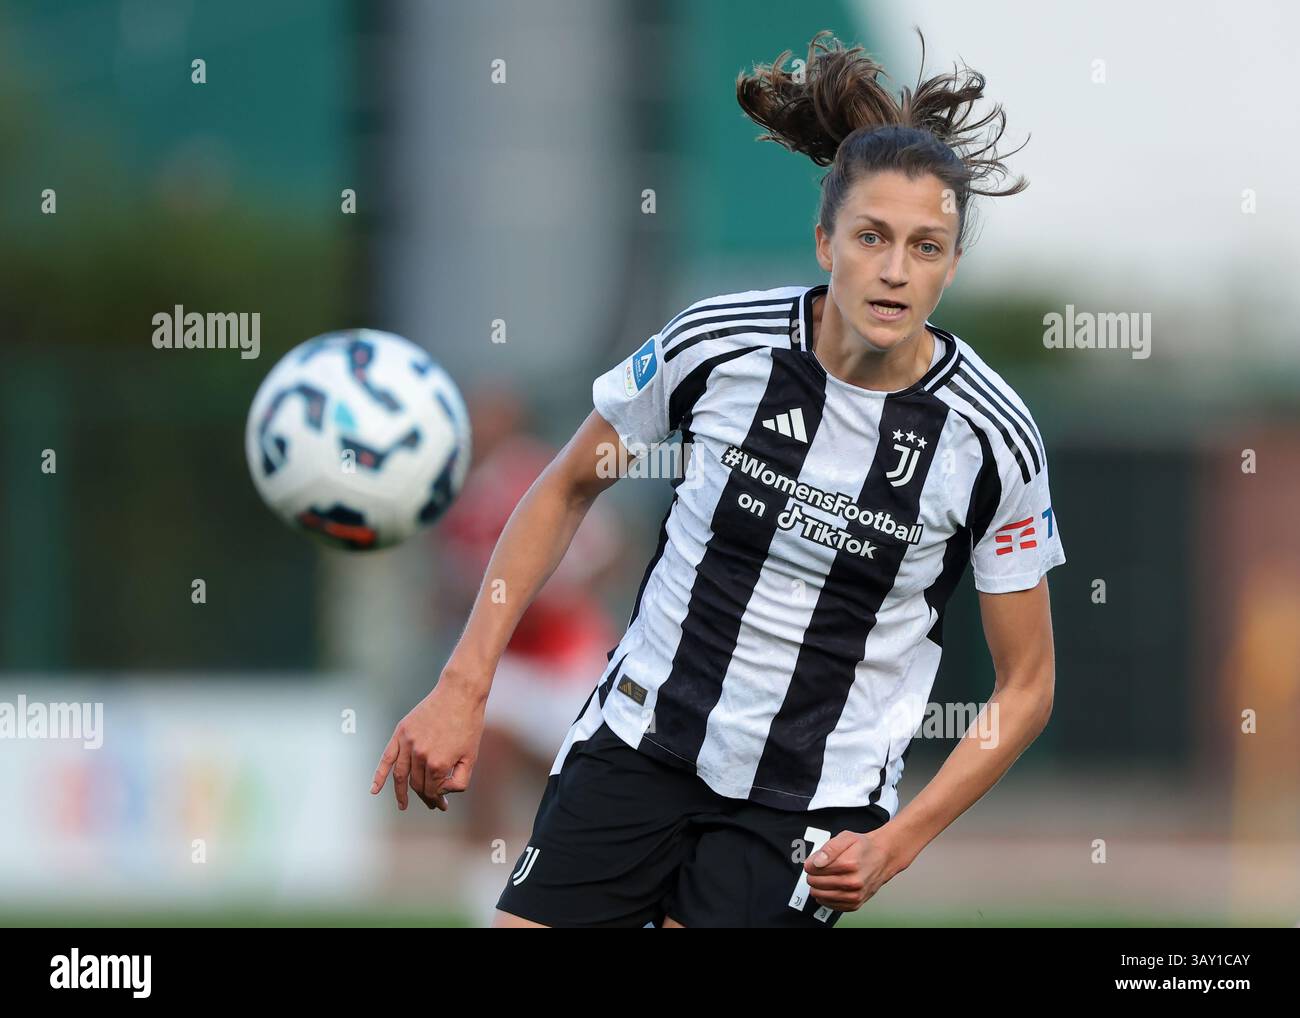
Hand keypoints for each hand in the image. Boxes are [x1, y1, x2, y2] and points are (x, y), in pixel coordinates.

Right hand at [369, 666, 487, 811]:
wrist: (459, 693)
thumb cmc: (469, 725)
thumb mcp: (472, 757)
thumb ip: (460, 780)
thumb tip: (443, 792)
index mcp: (439, 764)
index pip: (433, 791)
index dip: (438, 800)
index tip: (443, 805)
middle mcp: (420, 756)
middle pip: (417, 785)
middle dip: (425, 797)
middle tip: (432, 804)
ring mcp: (408, 744)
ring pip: (401, 776)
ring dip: (401, 793)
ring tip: (403, 805)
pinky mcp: (401, 732)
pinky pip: (386, 758)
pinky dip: (379, 775)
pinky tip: (374, 790)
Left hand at [803, 826, 909, 911]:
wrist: (883, 857)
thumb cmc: (864, 847)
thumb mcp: (846, 838)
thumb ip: (829, 848)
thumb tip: (816, 862)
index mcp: (850, 864)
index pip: (815, 869)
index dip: (810, 864)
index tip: (813, 862)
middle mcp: (854, 882)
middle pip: (817, 883)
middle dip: (812, 876)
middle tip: (817, 870)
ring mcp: (855, 895)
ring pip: (822, 895)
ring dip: (817, 888)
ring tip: (821, 879)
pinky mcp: (855, 904)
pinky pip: (832, 905)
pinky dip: (825, 898)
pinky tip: (827, 889)